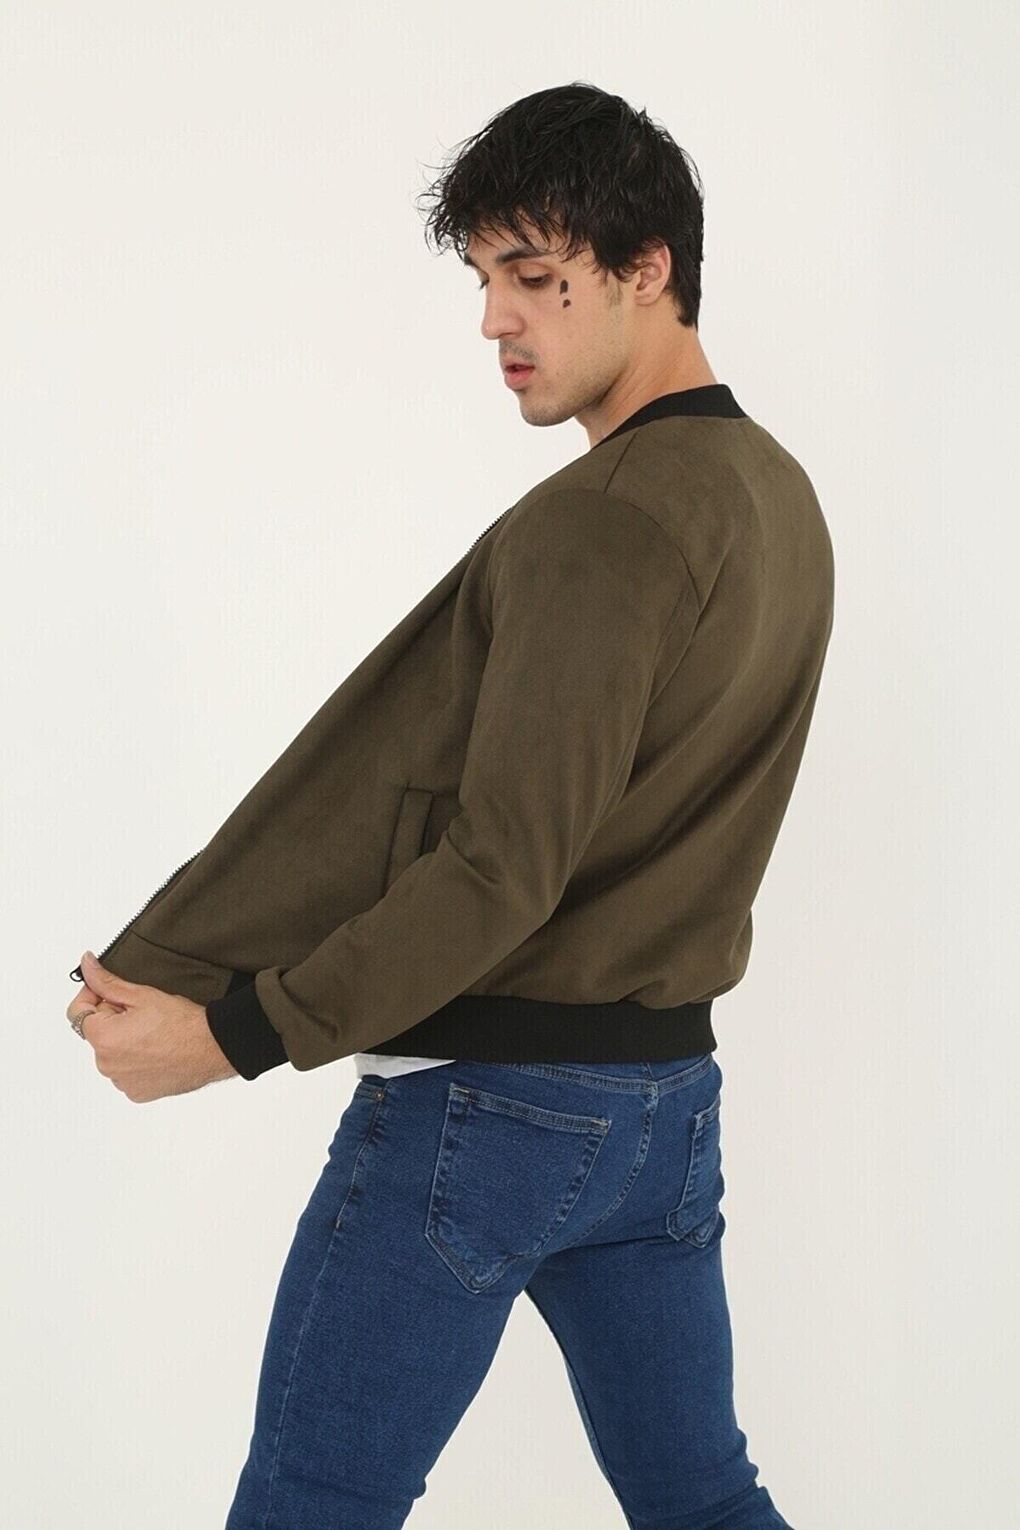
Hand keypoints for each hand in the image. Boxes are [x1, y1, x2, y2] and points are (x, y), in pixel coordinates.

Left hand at [67, 950, 238, 1100]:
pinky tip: (157, 1049)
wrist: (212, 1048)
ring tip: (153, 1032)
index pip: (77, 1012)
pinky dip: (136, 1061)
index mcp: (102, 1038)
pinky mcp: (136, 1093)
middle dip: (112, 1019)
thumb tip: (86, 966)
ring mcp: (121, 1082)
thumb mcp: (141, 994)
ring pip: (112, 1053)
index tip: (109, 992)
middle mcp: (106, 1064)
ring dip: (124, 1041)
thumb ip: (106, 981)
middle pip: (97, 1033)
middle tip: (141, 1011)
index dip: (92, 996)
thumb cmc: (182, 1023)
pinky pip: (126, 1072)